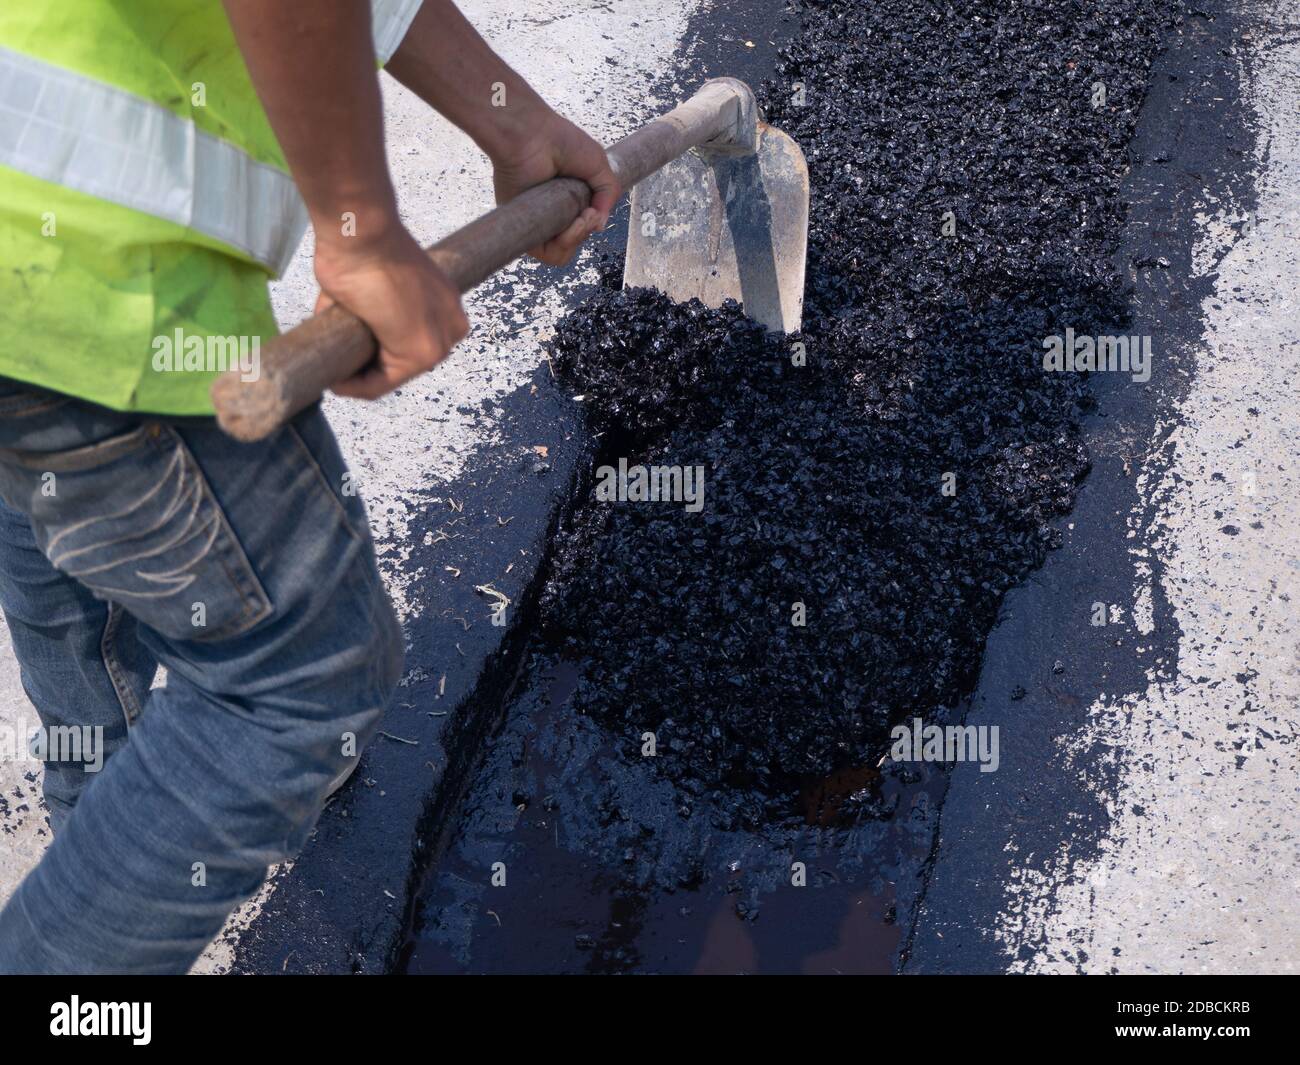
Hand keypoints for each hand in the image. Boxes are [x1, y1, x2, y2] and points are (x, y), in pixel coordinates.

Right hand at [313, 218, 469, 399]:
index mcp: (444, 305)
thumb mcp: (374, 282)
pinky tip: (335, 381)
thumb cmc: (360, 248)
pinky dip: (355, 386)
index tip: (349, 359)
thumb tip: (343, 329)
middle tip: (338, 367)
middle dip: (367, 368)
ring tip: (334, 374)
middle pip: (402, 362)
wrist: (362, 235)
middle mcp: (451, 324)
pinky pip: (381, 384)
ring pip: (392, 376)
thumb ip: (370, 310)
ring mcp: (441, 340)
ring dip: (359, 378)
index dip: (375, 356)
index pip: (408, 342)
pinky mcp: (423, 353)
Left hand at [491, 109, 619, 265]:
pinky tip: (570, 225)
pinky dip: (564, 244)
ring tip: (580, 217)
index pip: (584, 227)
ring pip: (563, 253)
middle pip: (576, 241)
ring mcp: (539, 221)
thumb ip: (608, 195)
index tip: (594, 209)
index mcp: (568, 199)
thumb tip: (600, 225)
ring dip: (578, 237)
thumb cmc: (560, 141)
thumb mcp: (600, 166)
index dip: (592, 223)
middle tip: (587, 212)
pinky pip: (548, 254)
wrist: (532, 136)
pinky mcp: (525, 227)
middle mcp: (552, 212)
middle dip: (586, 230)